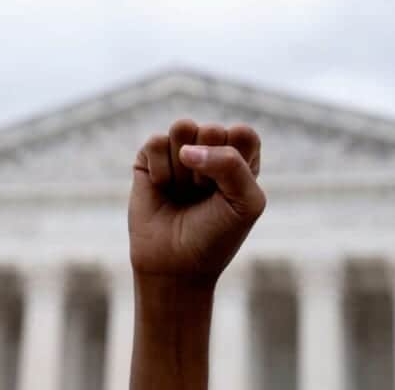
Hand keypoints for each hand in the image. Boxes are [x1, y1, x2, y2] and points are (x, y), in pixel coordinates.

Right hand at [128, 119, 265, 283]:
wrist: (176, 266)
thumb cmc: (216, 235)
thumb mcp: (245, 203)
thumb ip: (231, 164)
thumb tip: (185, 150)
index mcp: (241, 156)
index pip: (243, 133)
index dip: (234, 164)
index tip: (228, 194)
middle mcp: (211, 148)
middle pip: (212, 130)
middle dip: (207, 170)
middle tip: (203, 195)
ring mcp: (179, 150)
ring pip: (182, 128)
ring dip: (183, 168)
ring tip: (183, 191)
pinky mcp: (149, 157)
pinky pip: (155, 142)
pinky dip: (160, 171)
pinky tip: (162, 189)